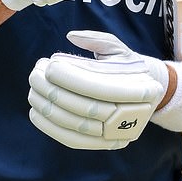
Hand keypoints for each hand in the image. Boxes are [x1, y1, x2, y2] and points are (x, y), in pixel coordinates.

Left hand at [28, 30, 168, 149]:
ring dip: (49, 110)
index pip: (98, 87)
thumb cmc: (128, 66)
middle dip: (54, 92)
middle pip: (85, 108)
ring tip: (33, 91)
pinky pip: (74, 141)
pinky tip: (36, 113)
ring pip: (77, 126)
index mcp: (140, 88)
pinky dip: (52, 129)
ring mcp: (118, 134)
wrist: (149, 94)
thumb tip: (71, 36)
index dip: (70, 78)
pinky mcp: (105, 144)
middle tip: (35, 74)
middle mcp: (131, 115)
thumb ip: (96, 39)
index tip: (50, 65)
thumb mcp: (118, 48)